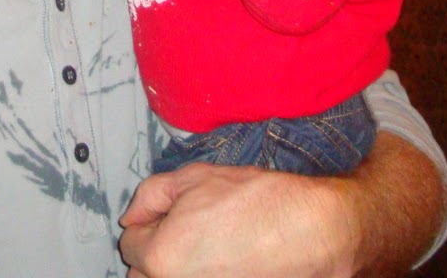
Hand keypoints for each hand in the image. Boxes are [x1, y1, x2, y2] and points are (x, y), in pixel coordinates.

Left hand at [118, 135, 446, 277]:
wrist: (315, 233)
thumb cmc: (262, 203)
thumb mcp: (197, 178)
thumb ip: (152, 195)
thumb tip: (131, 217)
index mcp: (161, 255)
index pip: (130, 243)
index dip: (150, 223)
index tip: (170, 216)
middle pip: (143, 273)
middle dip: (159, 252)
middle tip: (189, 232)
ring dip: (179, 268)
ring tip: (210, 248)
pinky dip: (204, 275)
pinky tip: (225, 262)